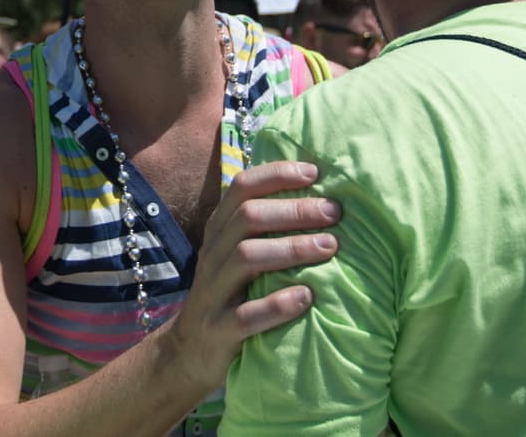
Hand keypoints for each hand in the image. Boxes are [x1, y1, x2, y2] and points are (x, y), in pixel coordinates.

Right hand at [162, 160, 339, 395]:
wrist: (191, 350)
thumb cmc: (231, 293)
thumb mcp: (237, 254)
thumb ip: (264, 227)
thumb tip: (319, 194)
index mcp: (219, 230)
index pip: (242, 187)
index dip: (277, 175)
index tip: (315, 173)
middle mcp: (213, 253)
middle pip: (248, 217)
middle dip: (295, 210)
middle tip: (334, 212)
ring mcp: (213, 291)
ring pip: (247, 257)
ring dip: (292, 248)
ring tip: (330, 247)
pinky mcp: (219, 329)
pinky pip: (246, 314)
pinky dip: (278, 304)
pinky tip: (306, 297)